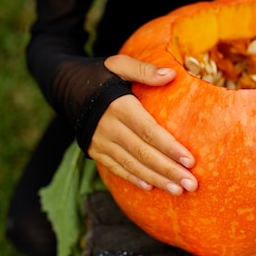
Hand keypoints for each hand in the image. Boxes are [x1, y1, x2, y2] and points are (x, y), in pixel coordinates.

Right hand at [88, 55, 197, 195]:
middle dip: (168, 170)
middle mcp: (108, 128)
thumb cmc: (99, 74)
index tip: (190, 160)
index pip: (148, 131)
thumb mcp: (118, 64)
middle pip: (143, 153)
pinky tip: (151, 187)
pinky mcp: (94, 151)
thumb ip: (144, 70)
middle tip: (191, 184)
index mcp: (118, 106)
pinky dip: (134, 178)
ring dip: (156, 179)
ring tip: (178, 191)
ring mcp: (100, 142)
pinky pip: (116, 168)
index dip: (169, 147)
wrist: (64, 86)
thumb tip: (171, 75)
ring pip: (131, 165)